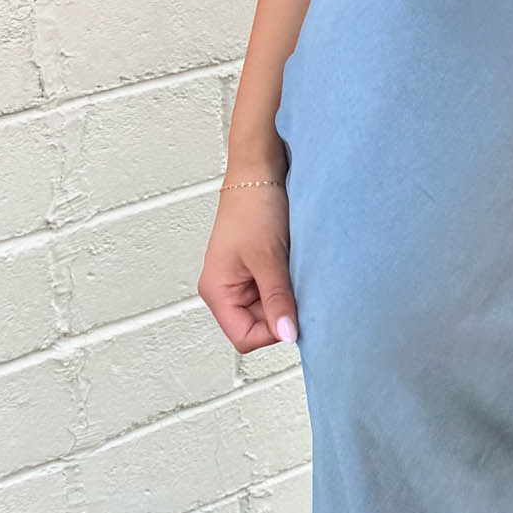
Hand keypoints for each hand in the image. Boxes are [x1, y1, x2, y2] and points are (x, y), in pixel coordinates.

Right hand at [198, 177, 298, 351]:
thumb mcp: (269, 258)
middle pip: (258, 326)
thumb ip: (278, 299)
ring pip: (270, 310)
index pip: (245, 337)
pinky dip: (288, 286)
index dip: (272, 331)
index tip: (293, 312)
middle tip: (295, 285)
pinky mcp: (256, 272)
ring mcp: (241, 282)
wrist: (259, 175)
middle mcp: (225, 291)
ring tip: (291, 271)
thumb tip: (287, 334)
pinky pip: (275, 292)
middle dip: (281, 312)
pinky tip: (293, 267)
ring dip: (286, 297)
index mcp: (217, 292)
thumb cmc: (253, 208)